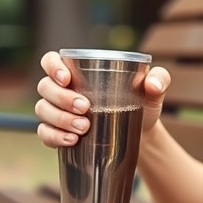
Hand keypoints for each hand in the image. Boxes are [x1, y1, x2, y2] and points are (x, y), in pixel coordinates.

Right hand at [35, 51, 170, 147]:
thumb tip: (152, 84)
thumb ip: (160, 79)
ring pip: (43, 111)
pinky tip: (71, 141)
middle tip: (85, 108)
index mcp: (78, 71)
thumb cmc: (142, 104)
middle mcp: (62, 89)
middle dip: (62, 98)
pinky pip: (44, 134)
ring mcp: (57, 112)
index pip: (50, 60)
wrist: (140, 135)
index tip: (67, 78)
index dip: (52, 66)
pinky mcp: (58, 133)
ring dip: (59, 119)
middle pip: (45, 88)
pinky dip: (54, 137)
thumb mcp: (154, 90)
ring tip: (83, 128)